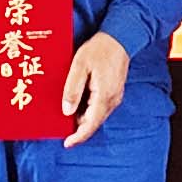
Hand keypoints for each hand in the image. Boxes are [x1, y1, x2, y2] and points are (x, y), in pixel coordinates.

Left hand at [63, 30, 133, 144]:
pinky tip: (78, 103)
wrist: (120, 37)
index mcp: (103, 97)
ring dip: (83, 119)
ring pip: (97, 115)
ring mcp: (115, 96)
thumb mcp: (79, 66)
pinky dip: (89, 110)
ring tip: (67, 116)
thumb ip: (72, 89)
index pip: (90, 125)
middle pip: (94, 122)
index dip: (78, 137)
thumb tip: (67, 111)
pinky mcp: (114, 91)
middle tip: (61, 129)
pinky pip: (100, 107)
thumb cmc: (99, 49)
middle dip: (78, 129)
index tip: (67, 143)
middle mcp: (112, 100)